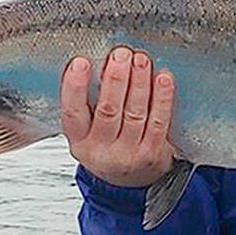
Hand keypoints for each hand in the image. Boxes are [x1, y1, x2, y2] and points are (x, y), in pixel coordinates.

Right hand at [59, 46, 176, 186]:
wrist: (132, 180)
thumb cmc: (108, 144)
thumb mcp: (86, 131)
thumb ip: (87, 103)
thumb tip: (99, 60)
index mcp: (79, 141)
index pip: (72, 114)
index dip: (74, 87)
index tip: (80, 62)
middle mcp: (101, 151)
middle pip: (108, 111)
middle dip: (115, 79)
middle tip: (120, 54)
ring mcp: (128, 154)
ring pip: (135, 114)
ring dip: (139, 83)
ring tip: (140, 59)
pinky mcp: (152, 152)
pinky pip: (158, 121)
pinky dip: (162, 98)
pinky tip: (163, 78)